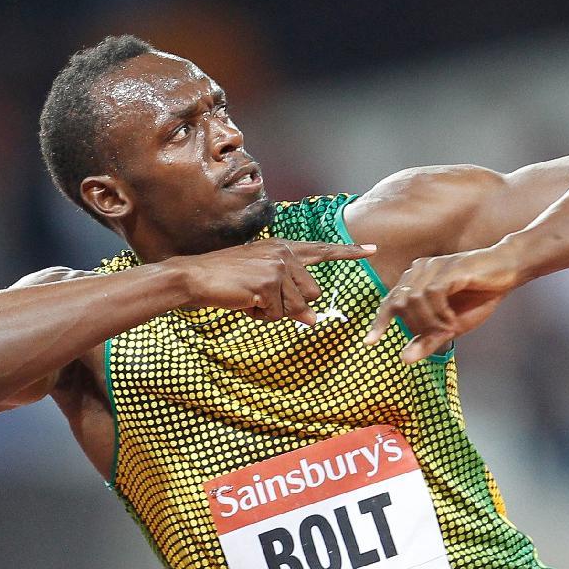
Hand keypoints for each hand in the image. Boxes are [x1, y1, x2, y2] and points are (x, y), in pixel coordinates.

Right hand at [172, 238, 376, 324]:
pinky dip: (261, 317)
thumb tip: (313, 320)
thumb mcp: (262, 286)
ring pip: (297, 307)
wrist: (195, 277)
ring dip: (273, 312)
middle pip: (312, 293)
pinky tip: (244, 303)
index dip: (350, 252)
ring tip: (249, 298)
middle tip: (260, 298)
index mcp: (284, 248)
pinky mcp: (269, 282)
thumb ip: (290, 296)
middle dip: (290, 305)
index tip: (373, 249)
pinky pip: (278, 315)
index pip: (323, 250)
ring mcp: (278, 266)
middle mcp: (285, 253)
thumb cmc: (227, 281)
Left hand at [364, 244, 521, 362]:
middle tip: (440, 333)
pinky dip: (440, 312)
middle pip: (400, 304)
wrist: (507, 271)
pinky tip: (453, 320)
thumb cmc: (478, 296)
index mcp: (414, 280)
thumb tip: (404, 360)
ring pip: (414, 300)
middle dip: (417, 326)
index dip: (379, 322)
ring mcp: (432, 267)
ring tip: (448, 326)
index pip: (390, 302)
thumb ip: (427, 340)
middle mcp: (418, 270)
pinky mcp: (448, 268)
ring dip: (430, 321)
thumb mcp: (450, 325)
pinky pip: (432, 294)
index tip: (369, 343)